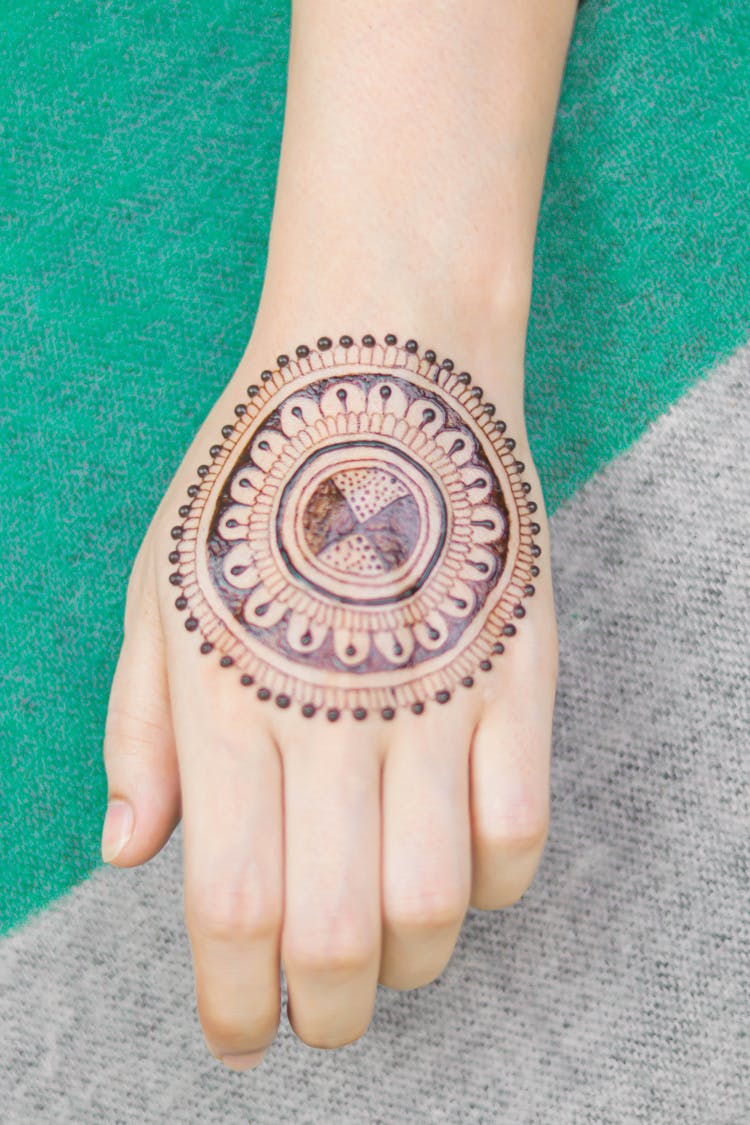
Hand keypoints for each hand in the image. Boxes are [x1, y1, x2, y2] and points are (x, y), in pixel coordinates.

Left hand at [102, 328, 556, 1068]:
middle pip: (339, 935)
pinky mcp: (518, 669)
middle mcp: (335, 708)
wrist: (382, 374)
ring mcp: (439, 690)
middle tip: (315, 1016)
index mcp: (228, 695)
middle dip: (324, 1014)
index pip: (231, 907)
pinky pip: (521, 828)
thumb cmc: (256, 483)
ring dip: (410, 965)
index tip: (241, 1038)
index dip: (234, 1006)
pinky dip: (490, 886)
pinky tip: (457, 869)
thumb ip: (139, 729)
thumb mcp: (160, 589)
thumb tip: (129, 852)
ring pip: (439, 905)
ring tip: (386, 953)